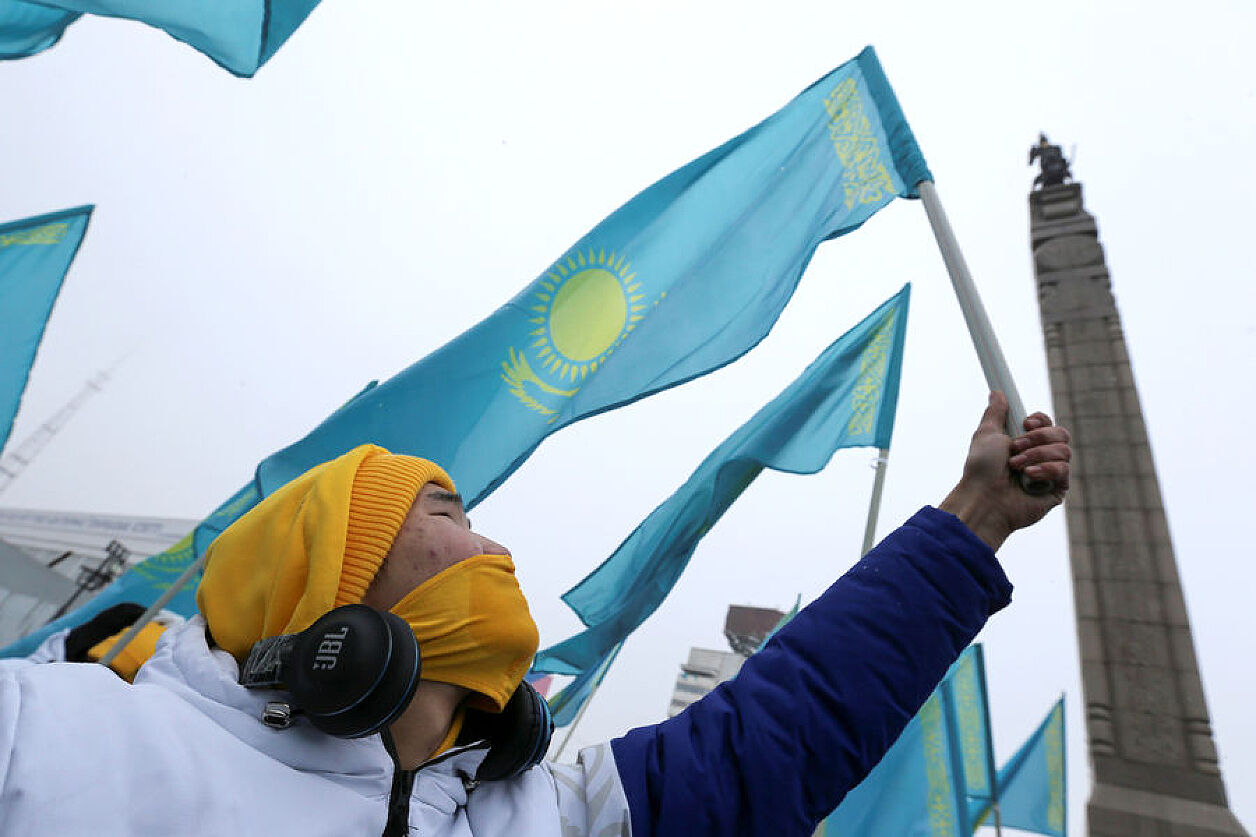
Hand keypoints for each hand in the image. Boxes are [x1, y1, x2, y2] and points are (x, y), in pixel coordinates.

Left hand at [938, 391, 1070, 549]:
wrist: (983, 498)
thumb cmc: (981, 469)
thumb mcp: (986, 434)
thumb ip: (995, 413)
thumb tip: (997, 392)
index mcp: (1026, 443)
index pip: (1048, 423)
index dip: (1041, 420)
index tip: (1025, 423)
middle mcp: (1040, 457)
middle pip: (1061, 434)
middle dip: (1038, 438)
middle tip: (1015, 448)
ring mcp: (1050, 474)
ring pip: (1064, 450)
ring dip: (1037, 455)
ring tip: (1016, 466)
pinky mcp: (1057, 490)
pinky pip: (1064, 469)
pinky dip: (1045, 469)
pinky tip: (1028, 476)